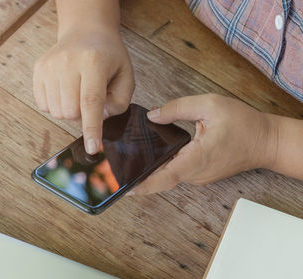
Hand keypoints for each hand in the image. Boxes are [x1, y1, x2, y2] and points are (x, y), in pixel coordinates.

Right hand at [33, 27, 134, 153]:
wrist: (86, 30)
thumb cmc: (109, 57)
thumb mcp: (126, 76)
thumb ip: (118, 102)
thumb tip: (98, 119)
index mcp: (93, 62)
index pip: (91, 102)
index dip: (91, 128)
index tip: (93, 148)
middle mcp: (67, 62)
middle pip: (70, 112)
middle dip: (82, 116)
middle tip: (90, 101)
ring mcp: (49, 65)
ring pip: (56, 111)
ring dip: (69, 111)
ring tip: (78, 92)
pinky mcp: (39, 69)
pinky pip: (43, 105)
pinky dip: (56, 104)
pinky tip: (66, 90)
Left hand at [129, 94, 277, 194]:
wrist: (266, 141)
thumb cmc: (243, 123)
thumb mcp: (210, 105)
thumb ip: (178, 108)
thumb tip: (153, 115)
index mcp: (197, 158)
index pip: (165, 177)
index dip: (144, 185)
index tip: (125, 189)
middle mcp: (196, 173)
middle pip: (162, 178)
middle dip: (138, 177)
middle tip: (115, 172)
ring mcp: (199, 176)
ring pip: (168, 176)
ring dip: (149, 172)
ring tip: (127, 164)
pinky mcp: (201, 173)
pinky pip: (177, 172)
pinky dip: (162, 167)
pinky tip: (150, 157)